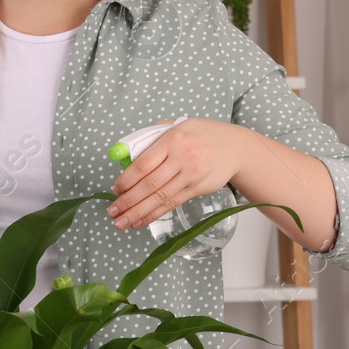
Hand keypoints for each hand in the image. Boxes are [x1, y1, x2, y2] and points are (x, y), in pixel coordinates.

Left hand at [106, 119, 248, 229]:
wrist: (236, 147)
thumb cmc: (204, 135)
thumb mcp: (180, 125)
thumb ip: (156, 135)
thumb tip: (129, 152)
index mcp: (173, 139)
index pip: (143, 163)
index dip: (126, 179)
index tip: (115, 189)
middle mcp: (182, 158)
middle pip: (149, 184)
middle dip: (127, 201)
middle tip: (113, 212)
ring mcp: (190, 175)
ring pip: (159, 197)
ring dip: (138, 212)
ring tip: (121, 222)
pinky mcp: (197, 188)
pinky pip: (172, 203)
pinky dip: (154, 214)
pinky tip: (141, 220)